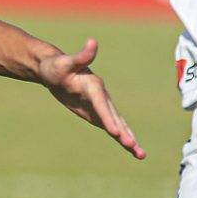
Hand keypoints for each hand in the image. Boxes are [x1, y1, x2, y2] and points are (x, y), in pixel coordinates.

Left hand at [34, 38, 144, 158]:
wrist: (55, 71)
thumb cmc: (57, 66)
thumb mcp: (65, 62)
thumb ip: (81, 56)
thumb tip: (92, 42)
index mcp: (94, 86)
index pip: (102, 104)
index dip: (108, 118)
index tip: (115, 132)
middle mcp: (102, 97)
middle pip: (115, 118)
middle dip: (124, 133)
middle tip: (133, 147)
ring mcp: (101, 107)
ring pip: (118, 125)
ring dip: (129, 139)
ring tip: (141, 155)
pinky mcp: (98, 114)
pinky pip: (112, 128)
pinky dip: (121, 139)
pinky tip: (131, 150)